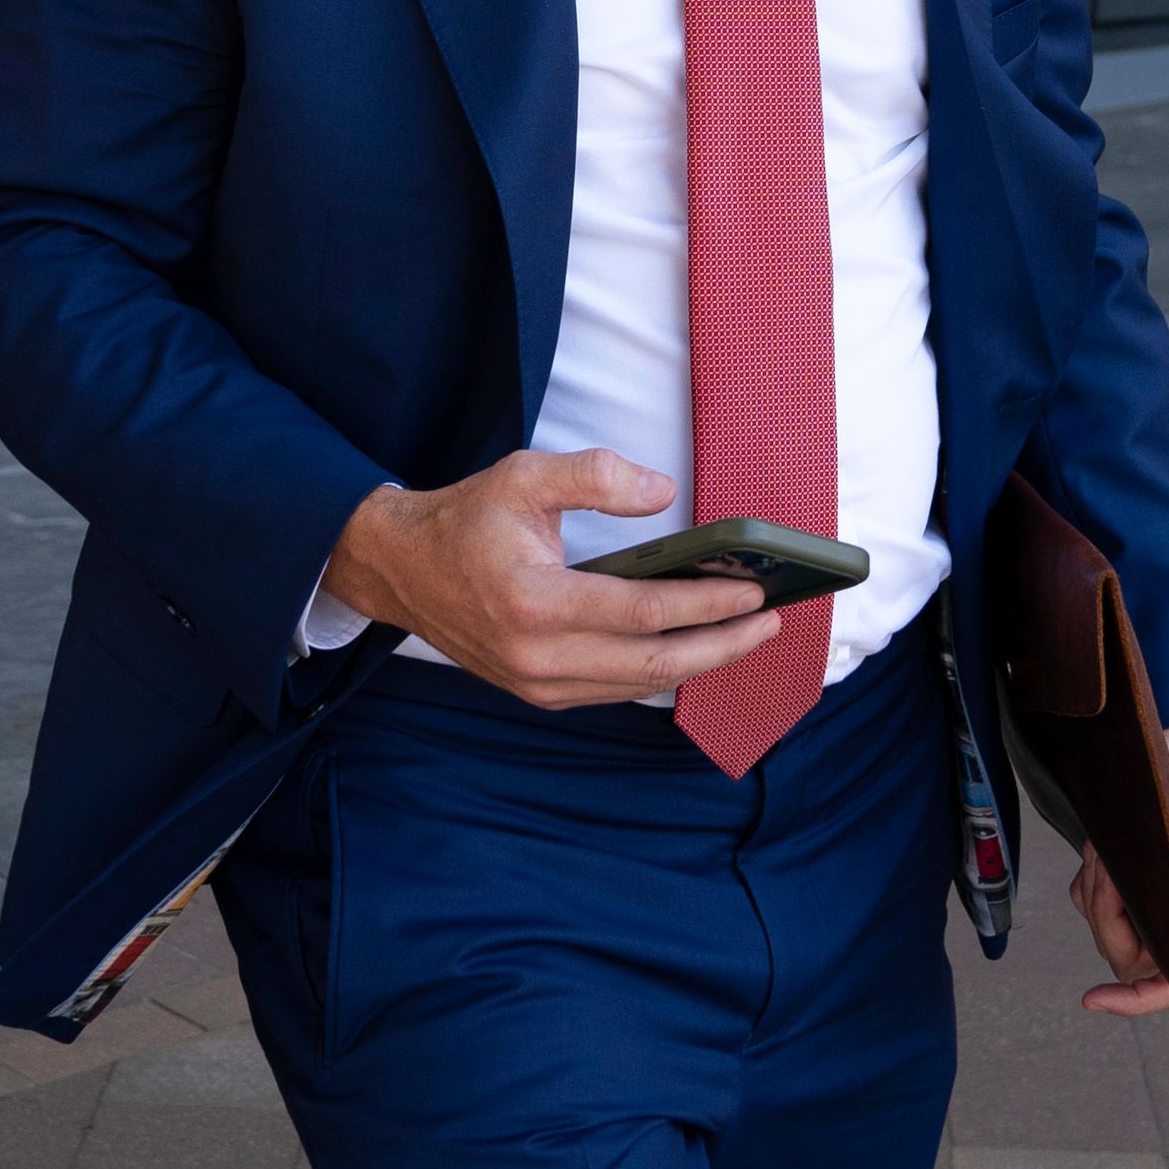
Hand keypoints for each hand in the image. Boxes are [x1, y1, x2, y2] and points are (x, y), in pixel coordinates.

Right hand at [318, 447, 780, 711]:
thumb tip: (662, 494)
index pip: (645, 613)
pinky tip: (689, 649)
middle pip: (654, 664)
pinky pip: (612, 691)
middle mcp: (537, 655)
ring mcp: (536, 683)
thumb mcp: (524, 476)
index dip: (706, 604)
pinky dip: (657, 673)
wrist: (399, 569)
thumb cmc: (464, 520)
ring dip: (697, 663)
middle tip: (770, 623)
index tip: (754, 592)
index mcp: (536, 601)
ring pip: (637, 685)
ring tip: (743, 635)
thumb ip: (596, 477)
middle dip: (722, 645)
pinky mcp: (536, 692)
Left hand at [1075, 719, 1168, 1018]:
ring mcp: (1146, 913)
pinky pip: (1087, 900)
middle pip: (1121, 953)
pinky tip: (1106, 846)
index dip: (1135, 1001)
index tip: (1093, 998)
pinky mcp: (1120, 892)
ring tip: (1114, 847)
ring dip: (1099, 885)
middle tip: (1110, 862)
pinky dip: (1091, 873)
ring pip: (1100, 926)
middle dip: (1108, 909)